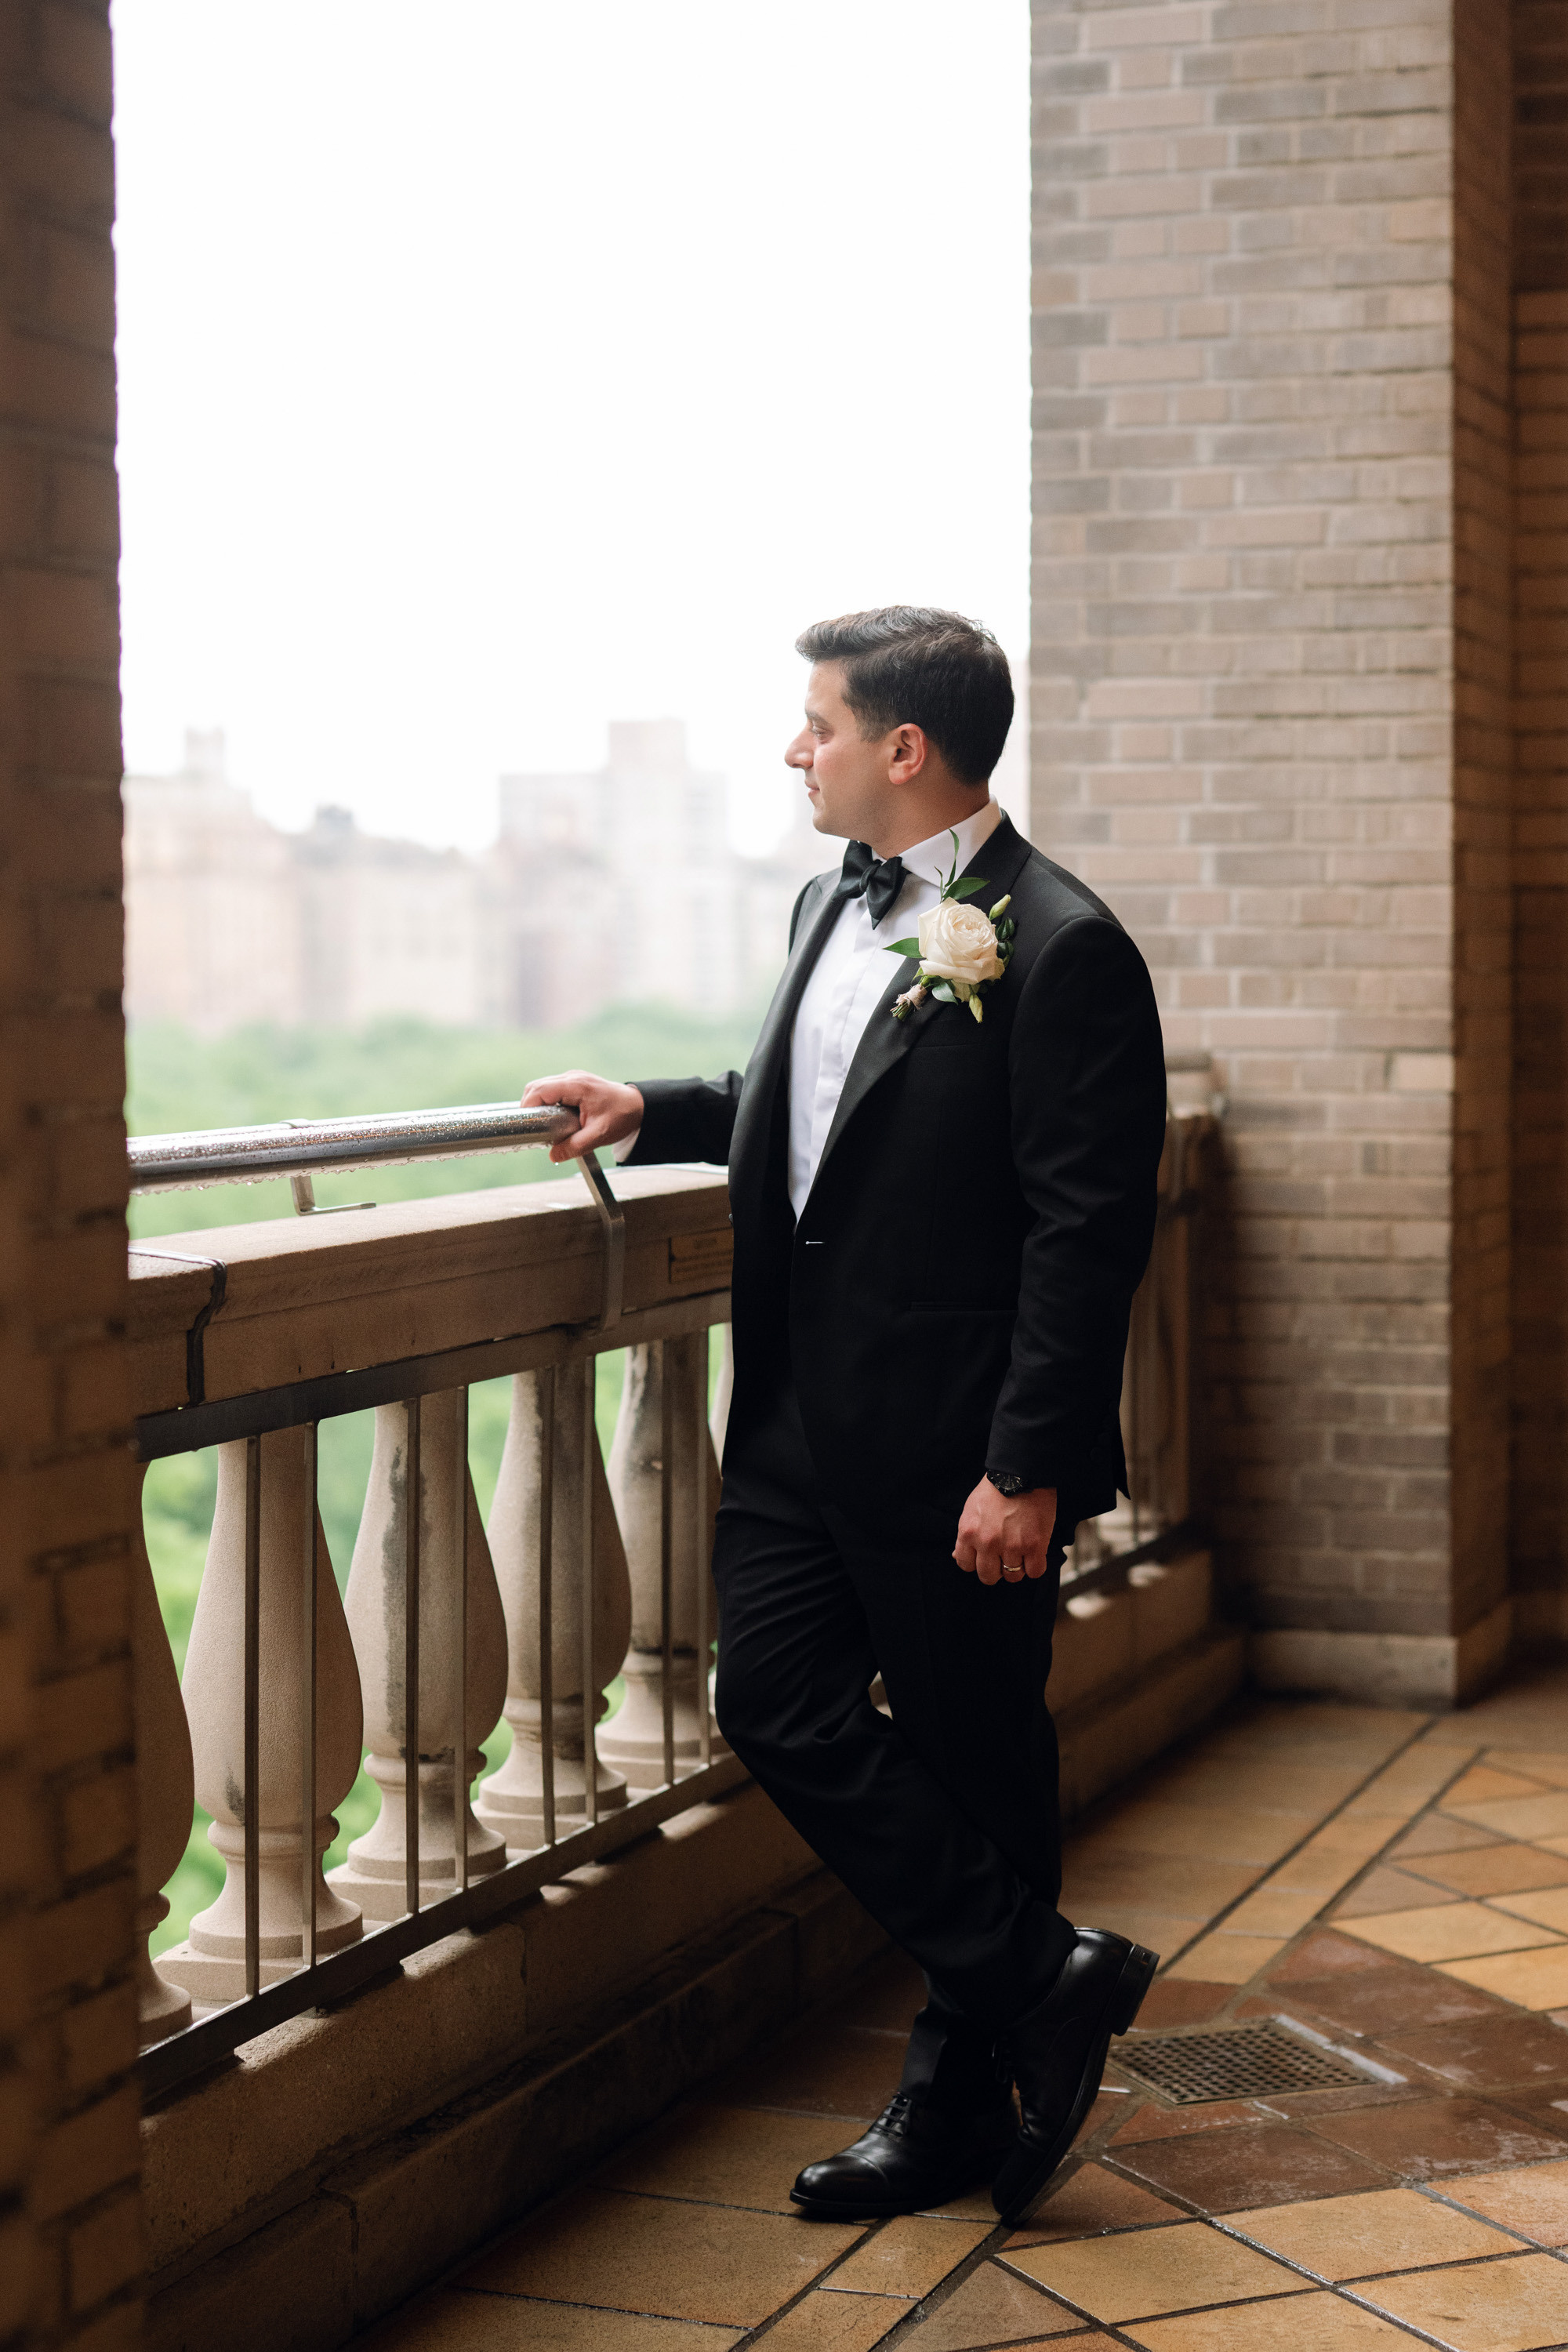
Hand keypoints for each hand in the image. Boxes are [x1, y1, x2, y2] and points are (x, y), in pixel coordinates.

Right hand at [522, 1070, 643, 1164]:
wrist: (637, 1106)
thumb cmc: (621, 1116)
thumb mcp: (598, 1135)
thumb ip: (575, 1146)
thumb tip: (553, 1155)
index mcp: (576, 1086)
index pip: (540, 1090)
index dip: (528, 1106)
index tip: (526, 1123)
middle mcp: (572, 1077)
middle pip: (536, 1086)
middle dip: (529, 1106)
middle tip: (532, 1127)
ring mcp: (572, 1078)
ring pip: (541, 1086)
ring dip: (536, 1104)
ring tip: (541, 1124)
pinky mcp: (573, 1083)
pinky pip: (550, 1089)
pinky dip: (545, 1101)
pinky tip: (550, 1117)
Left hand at [953, 1479, 1056, 1586]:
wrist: (1022, 1472)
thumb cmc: (996, 1488)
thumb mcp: (971, 1509)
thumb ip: (965, 1535)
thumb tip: (956, 1556)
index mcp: (968, 1532)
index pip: (965, 1565)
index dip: (977, 1562)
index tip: (985, 1556)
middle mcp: (987, 1543)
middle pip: (988, 1576)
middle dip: (996, 1570)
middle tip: (1004, 1557)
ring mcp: (1011, 1546)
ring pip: (1013, 1576)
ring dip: (1018, 1567)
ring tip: (1022, 1552)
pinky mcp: (1034, 1546)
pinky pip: (1035, 1572)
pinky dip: (1036, 1565)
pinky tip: (1035, 1553)